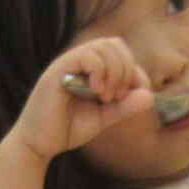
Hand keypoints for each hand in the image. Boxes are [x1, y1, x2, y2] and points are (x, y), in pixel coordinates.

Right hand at [7, 37, 158, 164]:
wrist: (38, 144)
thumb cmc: (67, 129)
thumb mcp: (103, 118)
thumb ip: (124, 107)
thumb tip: (150, 95)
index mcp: (91, 68)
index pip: (122, 54)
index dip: (134, 72)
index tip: (132, 97)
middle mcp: (80, 61)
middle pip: (115, 44)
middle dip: (125, 70)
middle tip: (116, 97)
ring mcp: (68, 63)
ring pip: (103, 46)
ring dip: (114, 71)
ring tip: (105, 97)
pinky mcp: (58, 71)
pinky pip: (87, 56)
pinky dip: (99, 71)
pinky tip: (96, 92)